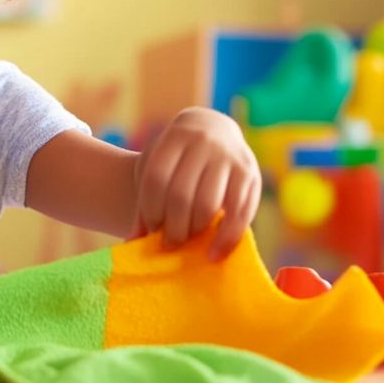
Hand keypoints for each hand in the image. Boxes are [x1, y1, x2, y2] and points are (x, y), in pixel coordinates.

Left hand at [133, 107, 261, 259]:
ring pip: (207, 204)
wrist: (213, 129)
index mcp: (174, 138)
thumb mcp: (155, 165)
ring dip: (195, 230)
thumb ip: (144, 199)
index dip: (150, 209)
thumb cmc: (176, 157)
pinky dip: (226, 238)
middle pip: (180, 194)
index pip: (156, 178)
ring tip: (187, 241)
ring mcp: (228, 158)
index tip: (151, 229)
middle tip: (169, 242)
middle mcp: (203, 143)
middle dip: (172, 226)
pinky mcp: (250, 174)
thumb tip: (133, 240)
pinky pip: (239, 213)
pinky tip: (214, 254)